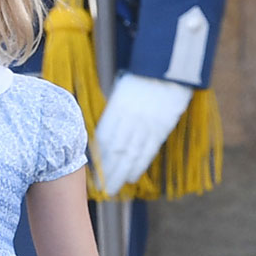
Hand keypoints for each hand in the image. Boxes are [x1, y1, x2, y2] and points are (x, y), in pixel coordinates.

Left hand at [94, 74, 192, 194]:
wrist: (169, 67)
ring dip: (120, 174)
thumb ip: (113, 111)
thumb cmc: (141, 76)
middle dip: (105, 172)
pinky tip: (131, 177)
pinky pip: (148, 151)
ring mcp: (147, 124)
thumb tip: (102, 130)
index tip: (87, 171)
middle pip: (114, 151)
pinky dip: (139, 166)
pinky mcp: (162, 127)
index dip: (95, 157)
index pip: (102, 138)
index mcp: (117, 108)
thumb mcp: (120, 90)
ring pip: (130, 154)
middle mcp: (130, 119)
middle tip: (97, 189)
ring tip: (111, 189)